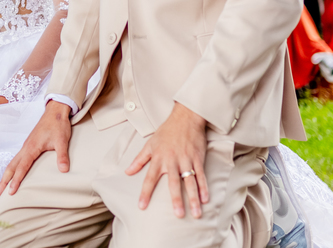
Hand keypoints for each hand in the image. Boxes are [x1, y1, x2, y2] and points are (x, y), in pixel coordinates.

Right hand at [0, 101, 71, 194]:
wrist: (55, 111)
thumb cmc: (58, 124)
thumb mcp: (62, 141)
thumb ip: (62, 156)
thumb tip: (64, 170)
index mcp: (32, 147)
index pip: (21, 167)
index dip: (16, 180)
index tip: (11, 192)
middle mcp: (26, 147)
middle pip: (11, 166)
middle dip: (4, 180)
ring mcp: (26, 145)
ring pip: (13, 162)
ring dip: (7, 174)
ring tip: (2, 186)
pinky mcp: (29, 144)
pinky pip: (17, 158)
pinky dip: (12, 167)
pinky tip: (14, 172)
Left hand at [125, 102, 208, 218]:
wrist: (185, 117)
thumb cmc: (167, 131)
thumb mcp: (150, 144)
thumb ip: (139, 160)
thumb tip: (127, 171)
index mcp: (158, 158)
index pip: (150, 178)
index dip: (145, 193)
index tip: (142, 206)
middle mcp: (172, 161)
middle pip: (173, 183)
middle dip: (176, 199)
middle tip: (178, 215)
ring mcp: (186, 160)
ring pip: (190, 182)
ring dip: (193, 198)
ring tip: (196, 213)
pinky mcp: (197, 158)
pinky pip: (201, 175)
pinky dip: (204, 187)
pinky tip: (205, 199)